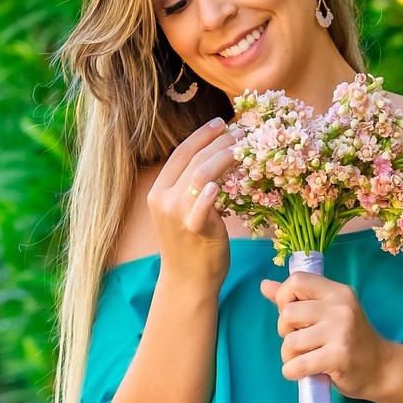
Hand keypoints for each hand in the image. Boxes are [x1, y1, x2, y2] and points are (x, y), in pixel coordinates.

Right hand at [148, 117, 237, 283]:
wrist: (188, 280)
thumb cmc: (193, 244)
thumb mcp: (184, 210)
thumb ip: (193, 187)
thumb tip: (219, 157)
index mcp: (158, 191)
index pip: (181, 153)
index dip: (202, 135)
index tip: (222, 122)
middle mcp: (163, 200)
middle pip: (193, 160)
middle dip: (219, 142)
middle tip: (242, 133)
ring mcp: (176, 215)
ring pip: (200, 176)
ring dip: (223, 158)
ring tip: (244, 150)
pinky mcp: (194, 230)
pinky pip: (200, 208)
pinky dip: (208, 194)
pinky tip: (220, 184)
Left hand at [260, 272, 394, 401]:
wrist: (382, 368)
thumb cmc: (351, 340)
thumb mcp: (329, 313)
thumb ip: (298, 300)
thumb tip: (265, 285)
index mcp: (338, 292)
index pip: (297, 280)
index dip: (283, 297)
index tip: (293, 316)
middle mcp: (340, 307)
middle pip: (287, 313)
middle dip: (285, 332)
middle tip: (302, 341)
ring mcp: (341, 331)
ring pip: (289, 342)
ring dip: (289, 356)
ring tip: (305, 359)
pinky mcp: (339, 356)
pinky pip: (297, 365)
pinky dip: (293, 372)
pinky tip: (304, 373)